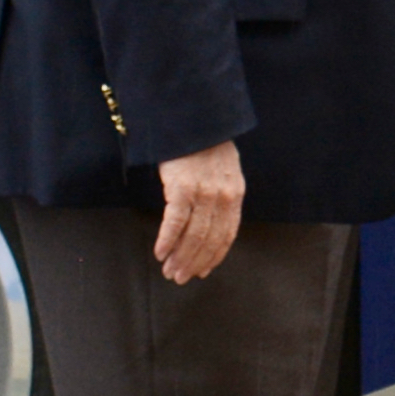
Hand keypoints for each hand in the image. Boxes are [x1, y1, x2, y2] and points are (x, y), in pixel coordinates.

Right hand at [152, 143, 245, 282]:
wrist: (194, 118)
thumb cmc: (205, 144)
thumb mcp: (224, 170)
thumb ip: (222, 195)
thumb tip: (212, 223)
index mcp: (235, 194)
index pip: (227, 235)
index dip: (214, 256)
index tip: (202, 271)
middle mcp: (222, 197)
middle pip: (209, 240)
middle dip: (194, 262)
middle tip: (180, 277)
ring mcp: (203, 193)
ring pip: (193, 236)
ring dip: (179, 257)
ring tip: (169, 271)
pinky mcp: (181, 188)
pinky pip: (174, 222)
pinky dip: (167, 241)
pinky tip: (159, 252)